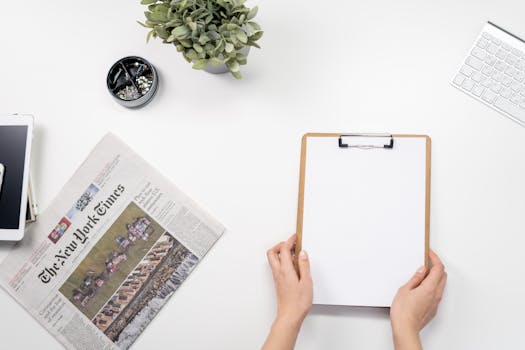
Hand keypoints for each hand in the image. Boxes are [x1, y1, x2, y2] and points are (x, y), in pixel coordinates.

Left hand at [262, 234, 312, 349]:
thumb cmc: (298, 302)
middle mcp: (278, 272)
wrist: (290, 316)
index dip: (289, 240)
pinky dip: (283, 261)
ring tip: (294, 253)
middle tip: (291, 244)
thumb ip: (304, 265)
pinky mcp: (278, 282)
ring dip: (281, 252)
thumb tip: (302, 253)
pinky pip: (277, 266)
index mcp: (285, 270)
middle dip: (281, 244)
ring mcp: (277, 277)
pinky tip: (293, 265)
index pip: (284, 249)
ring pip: (273, 259)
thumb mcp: (306, 282)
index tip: (295, 237)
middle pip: (272, 252)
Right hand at [390, 250, 446, 349]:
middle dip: (437, 266)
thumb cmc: (403, 311)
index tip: (430, 253)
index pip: (438, 268)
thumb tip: (422, 270)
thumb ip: (415, 278)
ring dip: (435, 276)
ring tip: (422, 273)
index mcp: (430, 287)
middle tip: (426, 261)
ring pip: (441, 284)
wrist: (406, 328)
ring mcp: (436, 302)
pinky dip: (432, 285)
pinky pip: (437, 293)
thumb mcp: (405, 289)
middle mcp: (436, 295)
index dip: (435, 258)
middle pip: (443, 275)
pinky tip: (421, 286)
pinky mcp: (433, 308)